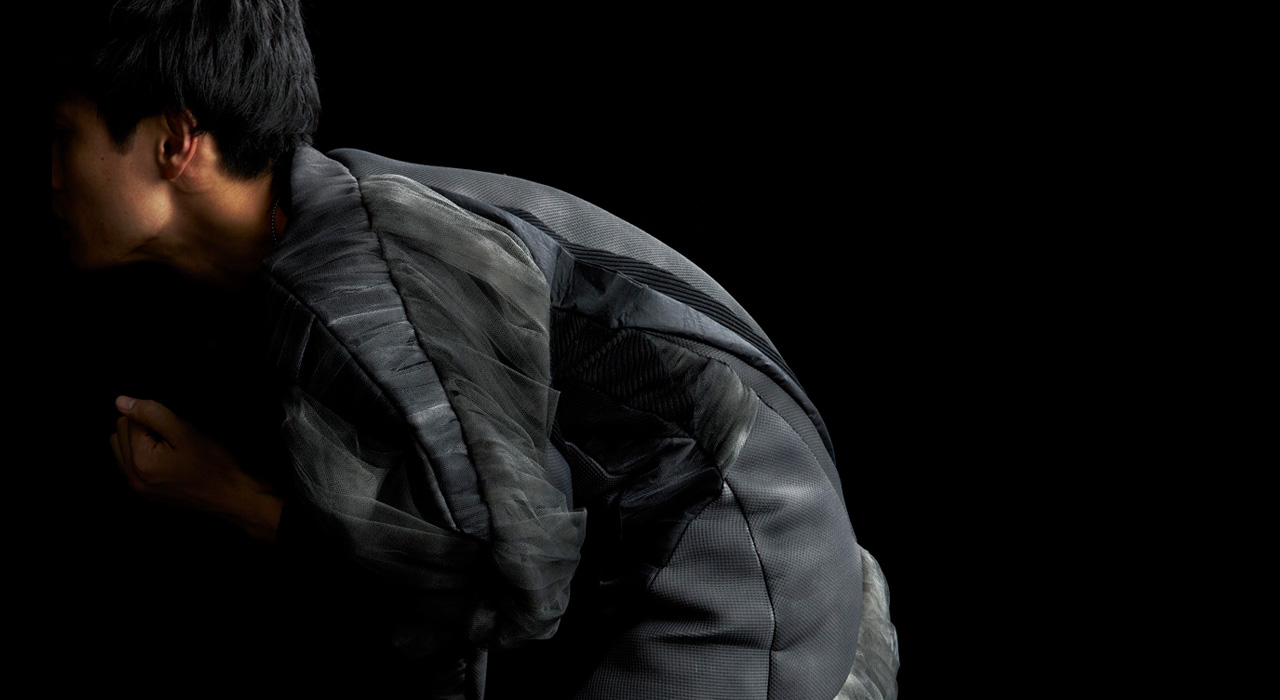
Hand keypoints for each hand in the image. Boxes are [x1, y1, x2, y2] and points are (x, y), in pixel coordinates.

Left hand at [109, 395, 281, 539]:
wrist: (233, 496)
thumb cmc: (215, 464)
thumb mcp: (186, 431)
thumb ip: (152, 413)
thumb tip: (121, 401)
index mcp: (141, 462)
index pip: (130, 419)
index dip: (156, 417)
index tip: (176, 430)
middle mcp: (134, 478)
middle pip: (121, 431)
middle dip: (144, 427)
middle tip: (174, 437)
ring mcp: (139, 488)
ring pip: (120, 446)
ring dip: (139, 439)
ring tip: (167, 446)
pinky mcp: (146, 493)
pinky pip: (129, 464)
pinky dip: (141, 454)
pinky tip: (163, 457)